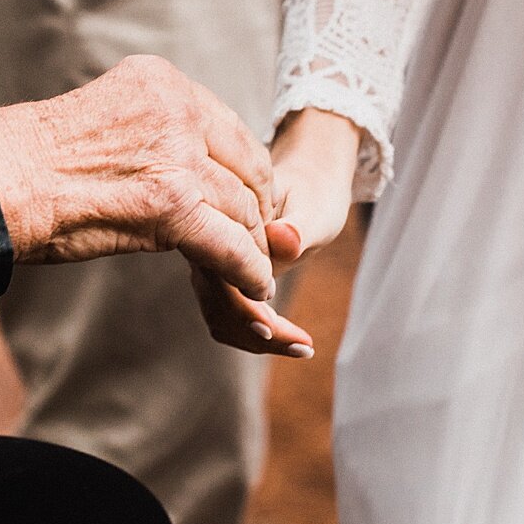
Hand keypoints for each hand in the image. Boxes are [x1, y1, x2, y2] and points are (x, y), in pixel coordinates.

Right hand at [0, 55, 279, 300]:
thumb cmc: (28, 159)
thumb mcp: (101, 118)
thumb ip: (148, 130)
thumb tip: (180, 160)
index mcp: (160, 81)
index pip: (228, 127)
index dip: (246, 169)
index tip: (250, 196)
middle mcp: (176, 109)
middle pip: (245, 165)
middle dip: (256, 206)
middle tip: (259, 236)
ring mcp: (177, 156)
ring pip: (241, 207)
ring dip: (253, 243)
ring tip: (256, 268)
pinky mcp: (172, 206)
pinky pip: (230, 244)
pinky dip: (248, 269)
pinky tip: (255, 285)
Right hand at [194, 108, 358, 358]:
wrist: (307, 177)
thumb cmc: (315, 189)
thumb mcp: (315, 206)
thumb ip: (299, 227)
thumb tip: (282, 240)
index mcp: (224, 224)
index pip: (225, 281)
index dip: (249, 314)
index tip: (278, 332)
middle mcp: (208, 246)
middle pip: (219, 306)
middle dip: (258, 335)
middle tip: (305, 346)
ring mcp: (211, 264)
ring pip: (221, 317)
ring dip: (257, 340)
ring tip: (303, 345)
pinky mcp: (222, 277)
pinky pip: (228, 314)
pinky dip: (255, 333)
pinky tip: (289, 338)